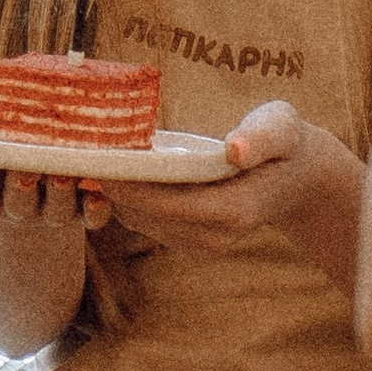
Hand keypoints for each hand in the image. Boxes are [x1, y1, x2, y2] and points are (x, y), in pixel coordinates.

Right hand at [0, 162, 110, 234]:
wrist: (27, 229)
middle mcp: (18, 210)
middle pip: (18, 206)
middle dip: (19, 192)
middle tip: (23, 174)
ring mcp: (52, 214)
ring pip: (58, 210)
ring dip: (61, 196)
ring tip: (65, 177)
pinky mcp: (83, 213)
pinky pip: (93, 218)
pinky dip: (98, 210)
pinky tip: (102, 195)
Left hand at [107, 103, 358, 271]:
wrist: (295, 174)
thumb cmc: (285, 143)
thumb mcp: (282, 129)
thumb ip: (261, 138)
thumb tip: (234, 151)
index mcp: (234, 210)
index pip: (169, 204)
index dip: (131, 188)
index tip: (97, 164)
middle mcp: (214, 235)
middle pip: (147, 216)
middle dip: (113, 188)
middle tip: (75, 156)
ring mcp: (201, 241)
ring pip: (140, 221)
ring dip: (114, 194)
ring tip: (86, 159)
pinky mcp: (189, 237)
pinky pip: (146, 220)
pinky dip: (127, 197)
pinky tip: (112, 170)